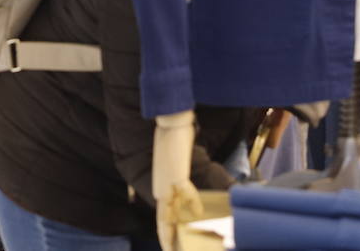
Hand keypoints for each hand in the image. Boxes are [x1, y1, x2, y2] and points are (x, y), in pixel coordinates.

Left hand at [153, 111, 200, 250]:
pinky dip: (192, 201)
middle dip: (167, 238)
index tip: (167, 246)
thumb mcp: (176, 166)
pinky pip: (184, 190)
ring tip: (175, 246)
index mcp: (161, 186)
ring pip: (168, 211)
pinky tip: (199, 211)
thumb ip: (180, 182)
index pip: (162, 216)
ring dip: (173, 230)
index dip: (164, 233)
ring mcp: (166, 181)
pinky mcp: (174, 172)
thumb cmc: (175, 141)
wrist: (170, 122)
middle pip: (163, 219)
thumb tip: (193, 198)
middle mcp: (160, 187)